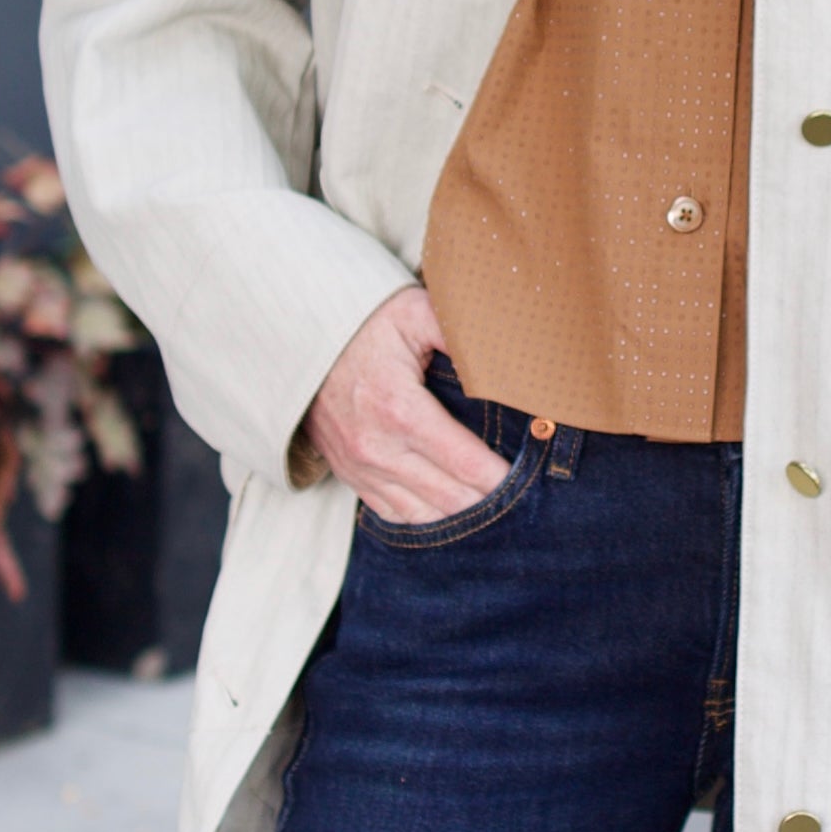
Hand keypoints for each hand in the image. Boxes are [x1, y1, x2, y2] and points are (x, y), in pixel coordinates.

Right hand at [304, 287, 512, 524]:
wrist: (296, 340)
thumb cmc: (364, 323)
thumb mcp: (414, 312)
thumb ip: (460, 334)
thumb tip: (508, 355)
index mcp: (400, 410)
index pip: (468, 465)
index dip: (506, 478)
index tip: (534, 478)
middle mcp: (379, 449)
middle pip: (452, 500)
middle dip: (494, 504)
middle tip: (529, 501)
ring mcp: (362, 470)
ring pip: (427, 517)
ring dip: (464, 517)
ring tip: (499, 512)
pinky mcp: (352, 478)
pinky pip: (398, 516)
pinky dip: (430, 519)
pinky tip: (456, 510)